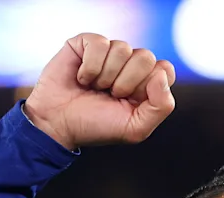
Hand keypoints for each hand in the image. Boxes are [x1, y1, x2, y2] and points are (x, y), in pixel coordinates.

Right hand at [24, 33, 176, 149]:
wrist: (58, 124)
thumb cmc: (95, 126)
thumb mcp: (135, 128)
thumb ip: (161, 106)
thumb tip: (162, 74)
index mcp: (145, 84)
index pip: (165, 70)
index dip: (148, 87)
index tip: (131, 102)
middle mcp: (129, 65)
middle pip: (146, 57)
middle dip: (126, 82)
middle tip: (110, 95)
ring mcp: (108, 53)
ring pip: (122, 48)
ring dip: (106, 76)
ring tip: (94, 88)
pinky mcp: (86, 43)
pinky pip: (100, 43)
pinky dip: (90, 67)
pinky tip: (82, 78)